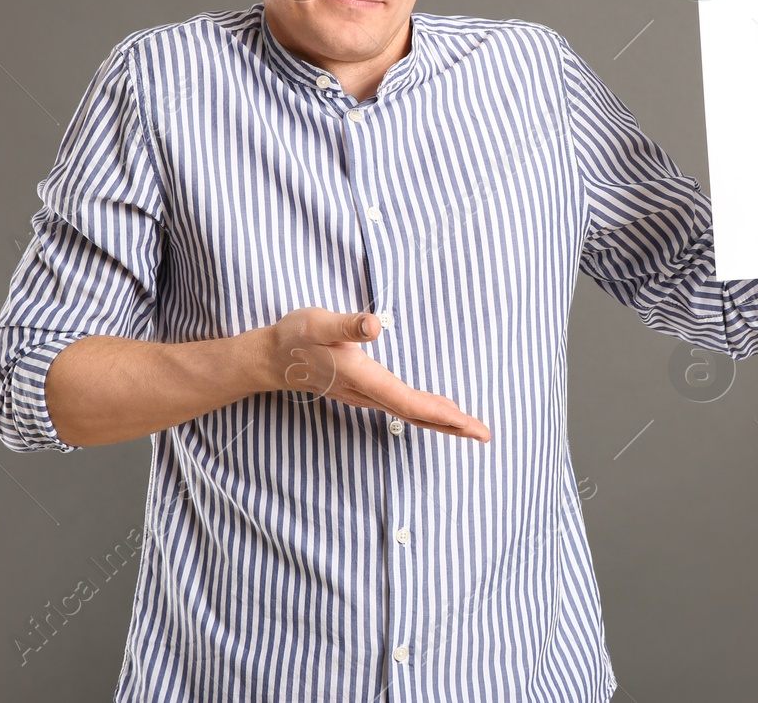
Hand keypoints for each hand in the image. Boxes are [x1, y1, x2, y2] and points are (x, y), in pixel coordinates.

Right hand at [266, 307, 491, 441]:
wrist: (272, 357)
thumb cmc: (297, 336)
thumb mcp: (318, 322)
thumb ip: (346, 325)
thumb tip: (375, 325)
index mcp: (362, 378)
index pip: (408, 401)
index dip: (439, 413)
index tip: (468, 423)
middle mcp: (367, 393)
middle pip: (416, 414)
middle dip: (451, 425)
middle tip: (485, 434)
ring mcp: (365, 396)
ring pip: (410, 413)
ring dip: (442, 421)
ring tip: (471, 428)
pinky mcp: (364, 392)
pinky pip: (402, 407)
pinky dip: (425, 412)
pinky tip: (439, 410)